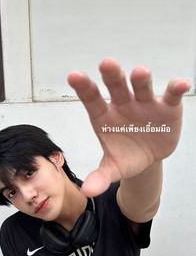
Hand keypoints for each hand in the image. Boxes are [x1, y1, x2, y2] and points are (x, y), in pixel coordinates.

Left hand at [68, 58, 190, 196]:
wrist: (148, 157)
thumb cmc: (125, 155)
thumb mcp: (113, 168)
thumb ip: (100, 177)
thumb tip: (87, 192)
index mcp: (105, 115)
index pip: (92, 99)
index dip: (84, 88)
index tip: (74, 76)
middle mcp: (123, 104)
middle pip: (116, 87)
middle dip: (112, 76)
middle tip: (107, 64)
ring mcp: (145, 103)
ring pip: (142, 87)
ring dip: (141, 80)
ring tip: (141, 73)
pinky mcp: (167, 106)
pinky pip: (171, 95)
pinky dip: (176, 89)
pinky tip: (181, 85)